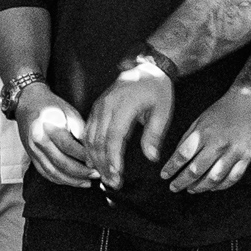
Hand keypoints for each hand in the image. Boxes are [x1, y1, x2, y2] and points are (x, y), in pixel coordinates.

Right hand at [17, 85, 99, 189]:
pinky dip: (60, 180)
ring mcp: (32, 151)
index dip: (84, 156)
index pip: (68, 146)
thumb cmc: (51, 104)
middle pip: (61, 163)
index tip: (98, 161)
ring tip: (87, 182)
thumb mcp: (69, 110)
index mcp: (46, 126)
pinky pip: (46, 173)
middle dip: (81, 172)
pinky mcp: (32, 157)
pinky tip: (73, 181)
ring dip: (71, 180)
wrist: (27, 103)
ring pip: (53, 172)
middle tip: (96, 174)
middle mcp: (37, 141)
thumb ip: (79, 129)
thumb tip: (91, 150)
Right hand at [85, 64, 178, 181]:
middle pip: (98, 141)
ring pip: (90, 138)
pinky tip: (94, 162)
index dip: (113, 158)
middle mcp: (107, 106)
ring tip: (104, 177)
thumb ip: (154, 134)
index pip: (114, 137)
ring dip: (95, 159)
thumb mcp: (163, 110)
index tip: (116, 175)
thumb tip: (151, 157)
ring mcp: (99, 106)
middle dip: (103, 165)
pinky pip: (88, 131)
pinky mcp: (96, 108)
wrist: (146, 67)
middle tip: (112, 183)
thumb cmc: (157, 89)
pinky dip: (89, 148)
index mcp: (124, 105)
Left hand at [160, 81, 250, 194]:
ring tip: (191, 190)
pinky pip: (233, 178)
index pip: (182, 155)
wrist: (249, 101)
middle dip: (182, 181)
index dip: (171, 168)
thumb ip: (188, 138)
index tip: (164, 175)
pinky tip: (212, 187)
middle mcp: (218, 144)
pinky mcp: (247, 156)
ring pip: (214, 178)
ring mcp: (233, 152)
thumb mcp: (200, 119)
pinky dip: (221, 186)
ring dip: (200, 187)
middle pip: (196, 170)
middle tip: (174, 187)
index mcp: (204, 133)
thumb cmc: (222, 110)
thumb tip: (177, 158)